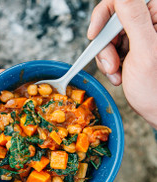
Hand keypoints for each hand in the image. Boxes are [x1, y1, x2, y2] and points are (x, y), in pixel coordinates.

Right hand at [88, 0, 156, 127]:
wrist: (156, 108)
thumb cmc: (156, 87)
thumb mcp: (146, 50)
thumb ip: (134, 18)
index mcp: (156, 17)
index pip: (122, 1)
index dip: (103, 15)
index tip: (94, 34)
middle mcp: (148, 24)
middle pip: (111, 22)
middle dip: (106, 46)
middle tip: (111, 64)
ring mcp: (137, 38)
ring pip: (107, 38)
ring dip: (106, 59)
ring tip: (116, 73)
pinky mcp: (130, 50)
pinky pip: (108, 50)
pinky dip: (108, 64)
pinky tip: (118, 74)